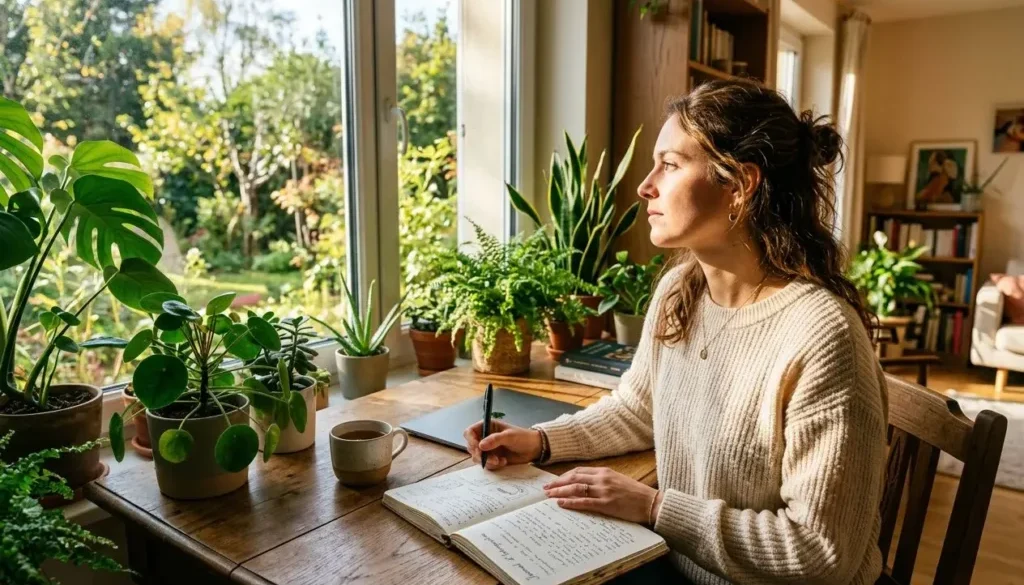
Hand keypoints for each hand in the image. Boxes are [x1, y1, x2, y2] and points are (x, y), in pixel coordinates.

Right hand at [464, 420, 542, 470]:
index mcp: (487, 426)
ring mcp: (488, 449)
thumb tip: (480, 446)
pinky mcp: (492, 458)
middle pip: (471, 446)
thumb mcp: (510, 436)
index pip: (470, 432)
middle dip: (479, 454)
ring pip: (477, 457)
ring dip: (486, 461)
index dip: (470, 440)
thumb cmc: (523, 437)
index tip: (477, 448)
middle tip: (490, 458)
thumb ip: (495, 440)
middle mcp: (485, 437)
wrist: (534, 449)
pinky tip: (503, 462)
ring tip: (499, 461)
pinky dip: (492, 465)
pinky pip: (485, 464)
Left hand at [543, 467, 662, 524]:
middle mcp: (602, 478)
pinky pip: (584, 502)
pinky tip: (561, 504)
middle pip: (573, 477)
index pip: (578, 471)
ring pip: (575, 488)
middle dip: (557, 483)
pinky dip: (571, 502)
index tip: (554, 481)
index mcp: (605, 471)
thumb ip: (602, 480)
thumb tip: (585, 484)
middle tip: (546, 488)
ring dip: (559, 492)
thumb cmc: (635, 493)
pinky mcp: (606, 504)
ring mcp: (604, 491)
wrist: (651, 503)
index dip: (564, 476)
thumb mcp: (618, 480)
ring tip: (549, 496)